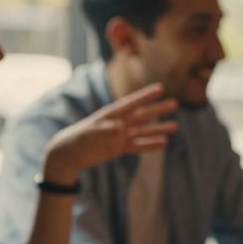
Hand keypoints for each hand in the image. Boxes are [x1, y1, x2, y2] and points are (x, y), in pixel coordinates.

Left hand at [42, 83, 178, 182]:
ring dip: (159, 129)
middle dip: (158, 109)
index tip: (160, 88)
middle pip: (142, 115)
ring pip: (143, 131)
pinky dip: (150, 145)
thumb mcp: (90, 134)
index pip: (131, 103)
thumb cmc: (77, 141)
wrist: (67, 155)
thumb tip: (120, 128)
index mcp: (110, 115)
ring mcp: (119, 136)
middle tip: (175, 103)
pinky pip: (138, 146)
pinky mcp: (118, 148)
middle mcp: (118, 123)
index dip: (145, 96)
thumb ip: (105, 130)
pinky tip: (163, 143)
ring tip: (175, 127)